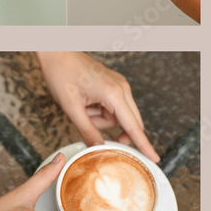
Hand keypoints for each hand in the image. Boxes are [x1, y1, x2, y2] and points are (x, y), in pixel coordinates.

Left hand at [36, 52, 158, 162]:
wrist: (56, 52)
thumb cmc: (62, 74)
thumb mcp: (71, 107)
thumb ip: (87, 130)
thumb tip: (99, 148)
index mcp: (114, 94)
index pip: (133, 126)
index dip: (143, 144)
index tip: (154, 158)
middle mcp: (122, 89)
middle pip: (128, 123)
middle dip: (111, 131)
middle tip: (94, 132)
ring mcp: (118, 86)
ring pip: (116, 117)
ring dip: (99, 120)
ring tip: (80, 109)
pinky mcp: (112, 86)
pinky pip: (111, 108)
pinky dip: (97, 112)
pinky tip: (83, 104)